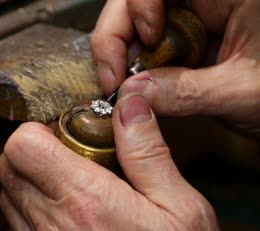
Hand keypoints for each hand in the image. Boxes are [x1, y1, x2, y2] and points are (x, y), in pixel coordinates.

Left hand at [0, 94, 226, 230]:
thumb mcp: (181, 208)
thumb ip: (146, 151)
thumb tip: (129, 104)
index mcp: (85, 201)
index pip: (22, 146)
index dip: (37, 131)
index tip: (62, 133)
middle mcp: (52, 228)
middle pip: (8, 167)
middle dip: (31, 152)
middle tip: (67, 156)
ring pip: (8, 198)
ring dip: (30, 183)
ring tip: (70, 189)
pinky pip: (14, 230)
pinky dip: (30, 215)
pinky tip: (64, 219)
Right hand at [91, 0, 259, 133]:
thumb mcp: (244, 92)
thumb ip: (185, 92)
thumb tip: (130, 93)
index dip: (136, 7)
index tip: (140, 48)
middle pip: (137, 0)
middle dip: (119, 36)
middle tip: (116, 77)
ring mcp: (198, 17)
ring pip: (140, 22)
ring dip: (126, 54)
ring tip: (131, 85)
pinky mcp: (192, 38)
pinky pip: (153, 43)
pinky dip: (141, 65)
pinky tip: (144, 84)